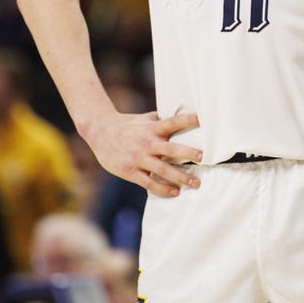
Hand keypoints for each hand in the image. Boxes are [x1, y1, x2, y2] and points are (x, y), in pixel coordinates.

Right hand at [83, 110, 202, 196]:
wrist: (100, 132)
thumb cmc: (127, 125)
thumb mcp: (144, 119)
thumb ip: (161, 119)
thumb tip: (181, 111)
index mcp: (152, 128)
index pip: (173, 122)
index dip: (188, 120)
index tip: (202, 119)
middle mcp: (148, 143)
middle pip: (172, 148)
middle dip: (189, 153)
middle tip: (204, 158)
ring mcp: (139, 158)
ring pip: (163, 169)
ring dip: (180, 177)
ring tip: (196, 183)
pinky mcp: (131, 171)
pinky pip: (149, 183)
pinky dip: (162, 188)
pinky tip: (174, 192)